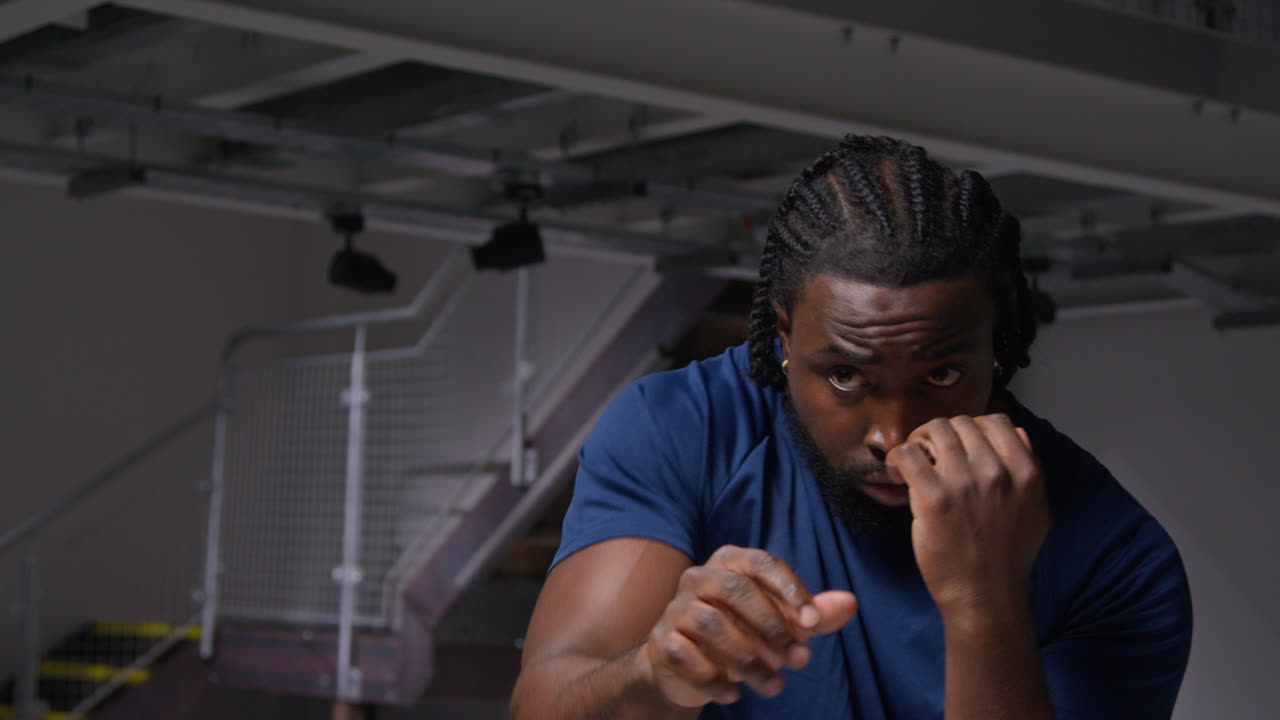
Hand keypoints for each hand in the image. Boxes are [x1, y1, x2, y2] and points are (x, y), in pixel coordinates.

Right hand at [640, 545, 856, 706]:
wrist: (687, 664)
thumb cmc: (742, 633)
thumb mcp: (781, 624)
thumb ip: (814, 614)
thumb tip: (850, 603)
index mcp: (730, 562)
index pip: (762, 562)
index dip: (789, 590)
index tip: (813, 625)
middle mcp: (699, 577)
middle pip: (735, 589)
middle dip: (770, 626)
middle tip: (793, 659)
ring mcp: (677, 608)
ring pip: (711, 624)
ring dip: (748, 660)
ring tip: (772, 685)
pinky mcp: (663, 640)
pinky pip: (686, 655)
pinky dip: (714, 679)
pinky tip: (734, 695)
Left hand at [885, 414, 1049, 616]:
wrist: (986, 596)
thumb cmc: (1008, 557)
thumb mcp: (1036, 510)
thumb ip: (1030, 469)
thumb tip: (1018, 433)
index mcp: (1025, 473)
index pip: (998, 421)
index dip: (974, 428)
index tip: (959, 446)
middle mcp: (997, 472)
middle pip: (960, 424)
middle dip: (941, 435)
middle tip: (929, 454)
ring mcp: (964, 483)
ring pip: (934, 431)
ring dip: (919, 442)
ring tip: (915, 464)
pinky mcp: (933, 498)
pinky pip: (908, 454)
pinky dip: (898, 458)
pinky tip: (898, 475)